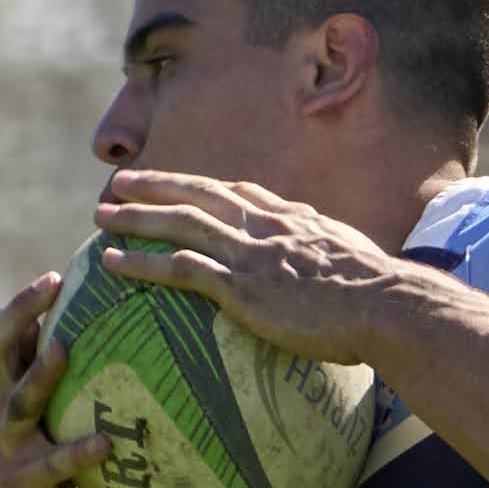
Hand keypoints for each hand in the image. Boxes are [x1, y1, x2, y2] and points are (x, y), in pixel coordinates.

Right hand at [0, 274, 95, 487]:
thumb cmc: (30, 479)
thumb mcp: (33, 430)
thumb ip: (45, 389)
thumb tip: (79, 342)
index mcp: (0, 396)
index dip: (19, 305)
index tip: (54, 274)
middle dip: (19, 312)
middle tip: (50, 282)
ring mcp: (6, 451)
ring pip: (18, 403)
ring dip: (40, 374)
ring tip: (65, 347)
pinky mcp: (23, 487)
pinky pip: (52, 466)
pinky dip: (78, 452)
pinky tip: (107, 442)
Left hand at [84, 169, 429, 372]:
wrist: (386, 306)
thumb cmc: (382, 298)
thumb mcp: (355, 263)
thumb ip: (332, 259)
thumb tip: (337, 273)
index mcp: (293, 218)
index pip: (239, 192)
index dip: (205, 187)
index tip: (183, 184)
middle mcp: (265, 225)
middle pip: (199, 194)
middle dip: (157, 185)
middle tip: (122, 182)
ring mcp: (249, 254)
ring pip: (179, 223)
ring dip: (136, 217)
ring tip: (102, 214)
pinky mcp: (239, 287)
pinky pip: (178, 268)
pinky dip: (141, 261)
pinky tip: (112, 262)